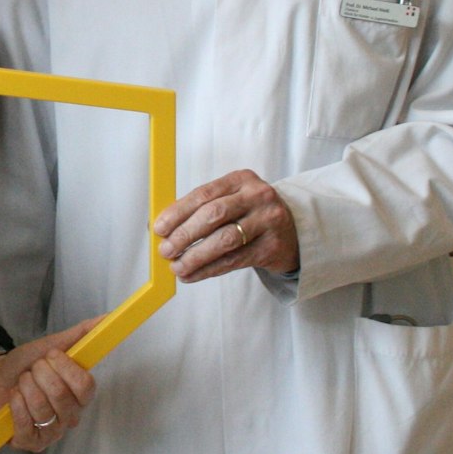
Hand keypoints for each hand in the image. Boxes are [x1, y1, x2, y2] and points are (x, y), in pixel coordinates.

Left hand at [0, 316, 98, 451]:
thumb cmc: (26, 366)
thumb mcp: (51, 345)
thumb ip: (80, 335)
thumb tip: (106, 318)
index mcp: (80, 394)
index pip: (86, 386)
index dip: (65, 368)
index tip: (50, 356)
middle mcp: (70, 416)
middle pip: (61, 395)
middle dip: (40, 375)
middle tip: (32, 370)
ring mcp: (52, 432)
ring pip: (42, 408)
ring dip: (25, 387)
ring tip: (21, 383)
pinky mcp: (32, 443)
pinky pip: (26, 424)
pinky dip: (16, 405)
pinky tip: (14, 398)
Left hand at [151, 169, 299, 281]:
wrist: (293, 231)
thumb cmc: (251, 215)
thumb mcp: (232, 201)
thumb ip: (201, 210)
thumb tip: (161, 228)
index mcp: (241, 179)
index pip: (203, 194)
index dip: (177, 212)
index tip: (159, 228)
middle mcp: (257, 196)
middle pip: (213, 215)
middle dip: (184, 235)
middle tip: (166, 250)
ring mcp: (268, 221)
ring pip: (224, 240)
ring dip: (196, 256)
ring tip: (178, 267)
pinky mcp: (272, 246)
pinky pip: (235, 260)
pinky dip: (210, 269)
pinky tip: (194, 274)